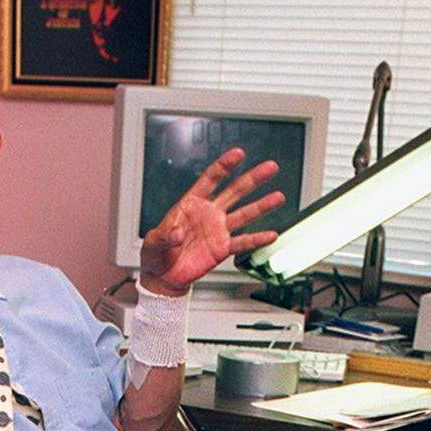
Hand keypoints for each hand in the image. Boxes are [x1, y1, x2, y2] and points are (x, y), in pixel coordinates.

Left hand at [139, 149, 284, 296]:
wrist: (164, 276)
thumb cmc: (156, 254)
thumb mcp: (152, 242)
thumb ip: (163, 235)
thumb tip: (175, 233)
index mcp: (191, 204)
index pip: (210, 180)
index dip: (224, 166)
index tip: (238, 154)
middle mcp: (209, 213)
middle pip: (234, 191)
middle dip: (252, 179)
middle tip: (270, 167)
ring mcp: (218, 230)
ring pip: (243, 214)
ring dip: (261, 206)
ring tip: (278, 197)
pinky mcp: (222, 248)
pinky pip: (242, 242)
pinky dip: (256, 239)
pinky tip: (271, 235)